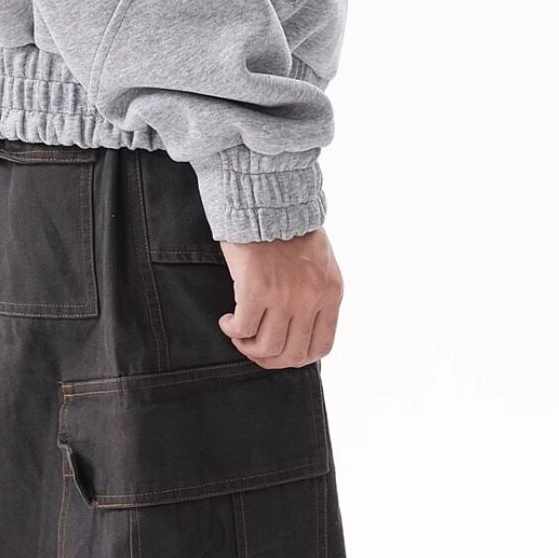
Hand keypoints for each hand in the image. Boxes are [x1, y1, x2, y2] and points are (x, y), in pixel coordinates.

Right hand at [219, 227, 343, 367]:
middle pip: (293, 354)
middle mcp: (312, 298)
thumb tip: (297, 329)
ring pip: (267, 347)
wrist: (266, 199)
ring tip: (238, 332)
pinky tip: (227, 320)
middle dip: (269, 358)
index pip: (321, 347)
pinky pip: (243, 329)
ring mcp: (285, 296)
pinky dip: (232, 330)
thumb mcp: (318, 265)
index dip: (296, 357)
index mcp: (331, 293)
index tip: (279, 351)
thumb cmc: (287, 229)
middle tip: (252, 346)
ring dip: (248, 346)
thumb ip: (314, 296)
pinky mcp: (257, 289)